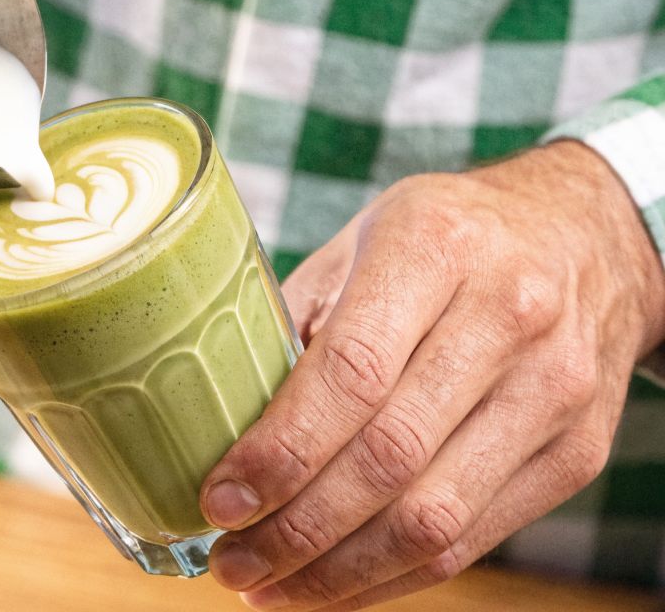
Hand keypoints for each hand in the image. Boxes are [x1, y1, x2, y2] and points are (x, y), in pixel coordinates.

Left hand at [200, 141, 664, 609]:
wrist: (590, 234)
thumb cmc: (449, 236)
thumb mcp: (365, 238)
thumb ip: (300, 320)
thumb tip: (222, 419)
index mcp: (435, 248)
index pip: (351, 374)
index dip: (281, 452)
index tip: (220, 499)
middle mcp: (507, 316)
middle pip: (389, 458)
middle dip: (295, 528)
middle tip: (230, 561)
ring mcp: (552, 389)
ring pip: (433, 515)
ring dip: (338, 571)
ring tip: (268, 587)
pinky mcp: (576, 450)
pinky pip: (473, 537)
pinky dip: (393, 574)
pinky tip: (335, 582)